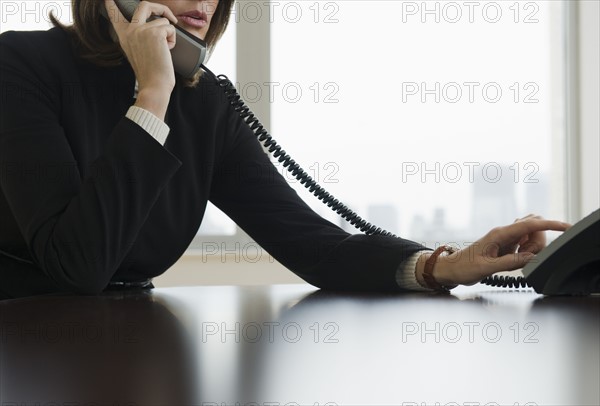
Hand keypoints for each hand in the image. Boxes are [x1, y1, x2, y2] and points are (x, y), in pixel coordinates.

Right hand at [104, 0, 177, 117]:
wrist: (154, 85)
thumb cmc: (150, 73)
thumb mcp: (137, 52)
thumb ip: (139, 38)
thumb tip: (155, 27)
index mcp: (124, 36)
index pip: (115, 15)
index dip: (112, 5)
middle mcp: (131, 30)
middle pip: (144, 5)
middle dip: (160, 8)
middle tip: (170, 17)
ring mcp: (142, 30)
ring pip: (163, 21)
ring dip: (169, 35)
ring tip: (164, 50)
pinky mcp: (155, 33)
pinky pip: (171, 28)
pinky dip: (173, 39)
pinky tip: (167, 51)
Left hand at [416, 215, 570, 286]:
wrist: (451, 268)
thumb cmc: (464, 267)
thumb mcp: (486, 268)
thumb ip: (509, 263)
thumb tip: (531, 258)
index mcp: (499, 234)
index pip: (530, 224)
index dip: (551, 224)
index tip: (566, 227)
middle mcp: (503, 232)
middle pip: (534, 227)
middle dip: (539, 241)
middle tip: (523, 257)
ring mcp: (505, 237)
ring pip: (530, 235)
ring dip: (532, 247)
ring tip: (515, 259)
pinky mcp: (505, 244)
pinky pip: (524, 242)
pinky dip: (526, 250)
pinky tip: (514, 259)